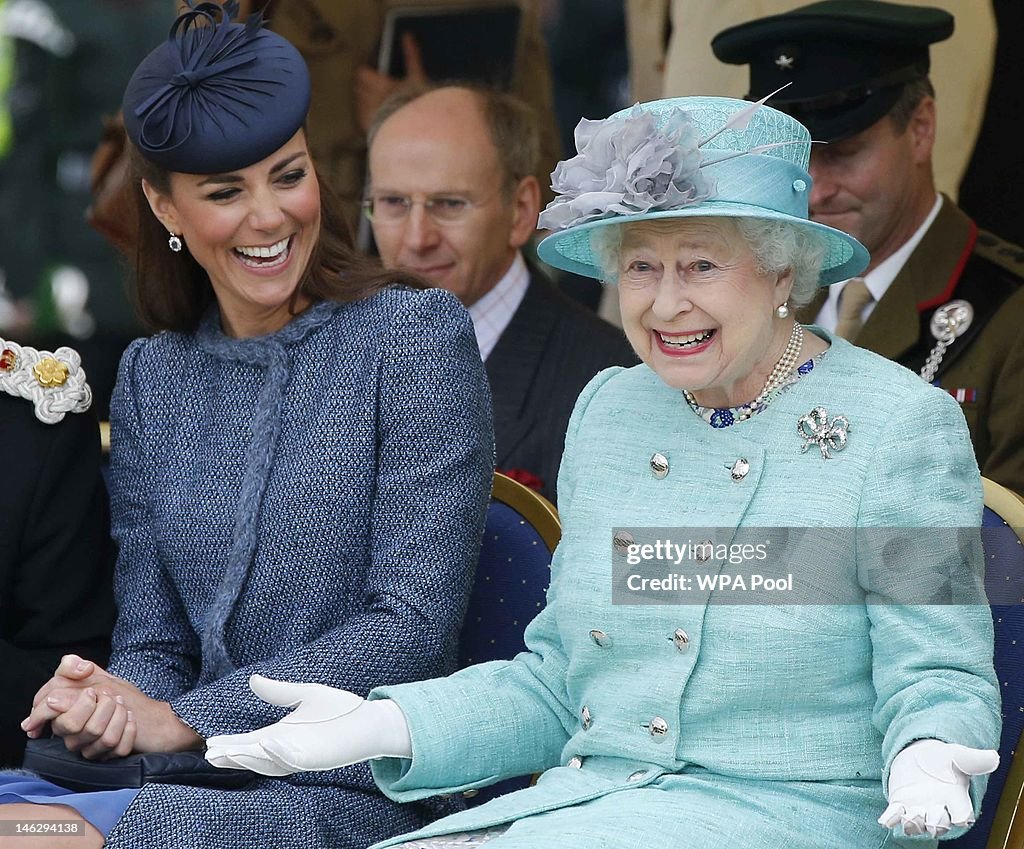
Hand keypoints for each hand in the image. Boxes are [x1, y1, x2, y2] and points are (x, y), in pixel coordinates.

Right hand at [23, 654, 202, 754]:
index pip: (44, 711)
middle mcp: (71, 735)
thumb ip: (73, 666)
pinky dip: (129, 730)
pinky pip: (116, 748)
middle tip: (112, 697)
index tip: (91, 693)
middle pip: (72, 726)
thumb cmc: (117, 694)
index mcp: (61, 715)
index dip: (64, 701)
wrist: (150, 715)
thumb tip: (78, 668)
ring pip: (97, 736)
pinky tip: (131, 720)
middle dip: (99, 705)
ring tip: (123, 706)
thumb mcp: (94, 674)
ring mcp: (89, 748)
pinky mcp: (108, 758)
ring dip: (118, 715)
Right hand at [205, 675, 410, 775]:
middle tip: (211, 754)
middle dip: (233, 756)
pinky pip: (292, 759)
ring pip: (268, 762)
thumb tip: (252, 679)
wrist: (368, 719)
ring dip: (248, 758)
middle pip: (253, 756)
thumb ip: (279, 692)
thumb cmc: (338, 709)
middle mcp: (287, 748)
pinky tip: (265, 743)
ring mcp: (300, 755)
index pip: (250, 742)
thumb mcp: (304, 695)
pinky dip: (276, 754)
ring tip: (226, 752)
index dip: (231, 744)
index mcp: (281, 734)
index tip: (211, 743)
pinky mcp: (315, 758)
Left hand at [354, 32, 425, 131]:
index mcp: (376, 82)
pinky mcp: (365, 127)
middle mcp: (366, 96)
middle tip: (377, 90)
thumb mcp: (416, 77)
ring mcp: (364, 112)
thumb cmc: (413, 101)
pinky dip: (366, 117)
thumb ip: (411, 56)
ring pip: (358, 102)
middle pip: (358, 87)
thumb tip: (407, 35)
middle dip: (365, 87)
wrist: (410, 129)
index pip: (361, 72)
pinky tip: (375, 119)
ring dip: (364, 102)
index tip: (372, 75)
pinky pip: (360, 119)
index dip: (366, 73)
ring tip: (377, 105)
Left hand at [879, 739, 998, 836]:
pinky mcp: (899, 804)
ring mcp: (917, 809)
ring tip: (910, 817)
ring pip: (916, 824)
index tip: (962, 818)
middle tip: (933, 822)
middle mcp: (938, 809)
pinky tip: (885, 820)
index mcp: (956, 800)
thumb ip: (974, 759)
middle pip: (939, 824)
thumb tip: (994, 757)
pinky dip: (890, 819)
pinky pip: (894, 816)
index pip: (963, 815)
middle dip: (936, 824)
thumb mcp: (957, 755)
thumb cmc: (943, 760)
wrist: (920, 758)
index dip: (962, 817)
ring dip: (913, 823)